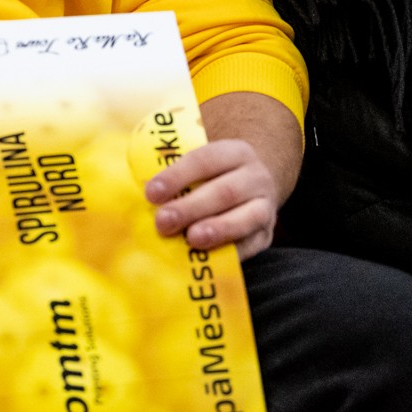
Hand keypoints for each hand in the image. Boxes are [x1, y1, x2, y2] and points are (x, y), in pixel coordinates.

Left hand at [144, 137, 278, 259]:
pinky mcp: (267, 234)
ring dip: (218, 229)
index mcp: (234, 152)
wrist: (253, 187)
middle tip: (163, 222)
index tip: (151, 193)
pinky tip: (210, 259)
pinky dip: (232, 252)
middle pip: (224, 191)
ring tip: (192, 239)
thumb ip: (176, 174)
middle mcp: (255, 177)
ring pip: (246, 217)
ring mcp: (265, 206)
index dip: (177, 176)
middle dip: (191, 207)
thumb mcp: (201, 166)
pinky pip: (251, 244)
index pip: (205, 160)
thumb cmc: (213, 178)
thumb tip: (145, 193)